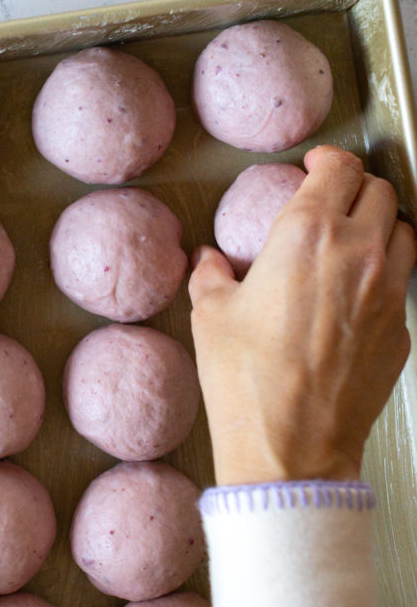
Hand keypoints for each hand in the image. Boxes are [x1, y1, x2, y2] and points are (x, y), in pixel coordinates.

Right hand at [188, 145, 415, 485]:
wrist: (290, 447)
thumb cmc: (250, 385)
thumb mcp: (211, 317)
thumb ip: (211, 276)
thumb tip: (209, 264)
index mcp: (308, 235)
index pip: (339, 168)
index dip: (327, 159)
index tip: (316, 165)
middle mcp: (359, 255)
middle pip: (379, 190)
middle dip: (355, 187)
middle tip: (334, 197)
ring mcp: (388, 293)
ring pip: (404, 231)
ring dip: (381, 224)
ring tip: (356, 237)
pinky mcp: (399, 331)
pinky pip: (403, 284)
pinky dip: (386, 275)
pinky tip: (358, 292)